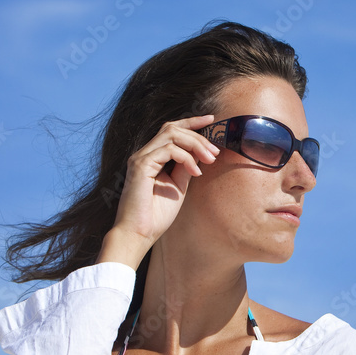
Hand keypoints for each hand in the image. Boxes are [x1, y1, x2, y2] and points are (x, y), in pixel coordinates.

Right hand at [101, 115, 219, 264]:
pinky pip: (168, 150)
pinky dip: (186, 158)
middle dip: (198, 134)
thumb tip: (201, 153)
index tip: (211, 120)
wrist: (140, 233)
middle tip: (215, 151)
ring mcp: (141, 158)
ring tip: (210, 159)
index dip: (191, 122)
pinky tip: (195, 172)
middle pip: (172, 128)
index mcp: (152, 157)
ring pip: (171, 134)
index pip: (171, 130)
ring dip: (195, 144)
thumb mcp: (178, 186)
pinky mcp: (140, 165)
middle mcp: (145, 154)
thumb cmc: (157, 215)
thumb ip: (186, 168)